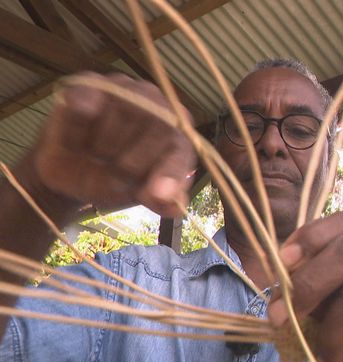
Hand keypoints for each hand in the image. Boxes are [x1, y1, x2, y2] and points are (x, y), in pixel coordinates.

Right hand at [27, 72, 195, 217]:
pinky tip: (76, 142)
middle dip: (128, 165)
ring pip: (117, 121)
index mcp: (178, 134)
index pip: (180, 152)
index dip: (169, 174)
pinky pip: (84, 105)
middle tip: (115, 171)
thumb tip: (173, 205)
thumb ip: (160, 199)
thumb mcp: (140, 194)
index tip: (155, 195)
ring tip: (96, 155)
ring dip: (101, 150)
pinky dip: (77, 130)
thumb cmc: (117, 179)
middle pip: (151, 134)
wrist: (73, 171)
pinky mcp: (89, 84)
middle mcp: (157, 103)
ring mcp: (124, 88)